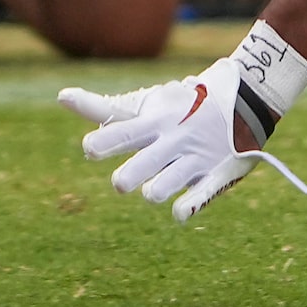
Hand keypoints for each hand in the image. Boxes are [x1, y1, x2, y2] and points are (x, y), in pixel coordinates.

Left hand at [60, 52, 306, 221]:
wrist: (245, 101)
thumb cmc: (181, 107)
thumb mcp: (146, 104)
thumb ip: (103, 108)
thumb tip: (61, 96)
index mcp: (155, 122)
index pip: (124, 131)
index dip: (105, 143)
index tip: (89, 149)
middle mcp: (174, 140)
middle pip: (142, 166)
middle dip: (127, 178)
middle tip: (122, 183)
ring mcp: (196, 159)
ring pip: (165, 186)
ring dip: (153, 192)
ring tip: (152, 190)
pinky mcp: (217, 175)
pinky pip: (199, 198)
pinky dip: (185, 208)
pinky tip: (178, 211)